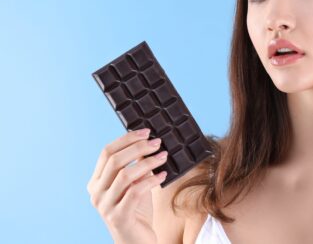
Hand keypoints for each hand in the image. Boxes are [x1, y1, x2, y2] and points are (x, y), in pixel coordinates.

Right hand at [87, 128, 168, 243]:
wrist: (136, 241)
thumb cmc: (137, 211)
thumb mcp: (135, 184)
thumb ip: (136, 167)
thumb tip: (149, 142)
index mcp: (96, 182)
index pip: (107, 152)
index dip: (126, 139)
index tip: (146, 132)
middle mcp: (96, 193)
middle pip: (115, 160)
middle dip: (138, 147)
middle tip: (157, 142)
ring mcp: (105, 206)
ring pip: (125, 175)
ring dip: (147, 162)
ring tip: (163, 156)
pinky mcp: (118, 217)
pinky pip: (135, 192)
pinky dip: (151, 180)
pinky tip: (163, 176)